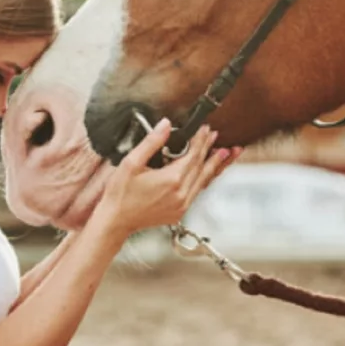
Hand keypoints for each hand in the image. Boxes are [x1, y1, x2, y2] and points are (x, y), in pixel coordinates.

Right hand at [92, 118, 241, 237]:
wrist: (116, 221)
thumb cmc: (120, 193)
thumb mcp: (131, 163)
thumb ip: (151, 142)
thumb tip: (165, 124)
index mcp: (171, 180)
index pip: (193, 155)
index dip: (201, 140)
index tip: (206, 129)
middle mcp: (181, 194)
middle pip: (202, 167)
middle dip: (210, 149)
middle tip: (216, 135)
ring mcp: (182, 205)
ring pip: (204, 181)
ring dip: (216, 165)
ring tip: (228, 153)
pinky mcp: (180, 212)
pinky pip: (198, 192)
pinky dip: (206, 179)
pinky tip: (209, 172)